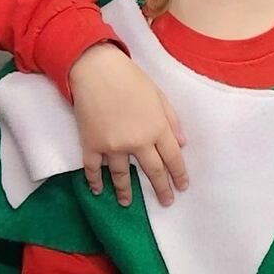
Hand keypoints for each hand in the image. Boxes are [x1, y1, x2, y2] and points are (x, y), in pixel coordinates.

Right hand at [68, 44, 187, 207]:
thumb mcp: (159, 96)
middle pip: (152, 171)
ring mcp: (113, 146)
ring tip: (127, 204)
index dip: (179, 175)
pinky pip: (93, 169)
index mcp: (157, 128)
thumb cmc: (130, 78)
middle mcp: (137, 141)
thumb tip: (182, 144)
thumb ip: (172, 120)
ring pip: (121, 176)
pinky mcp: (91, 145)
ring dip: (125, 192)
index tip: (182, 187)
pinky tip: (98, 191)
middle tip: (166, 202)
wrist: (95, 70)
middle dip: (161, 189)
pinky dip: (94, 182)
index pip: (173, 158)